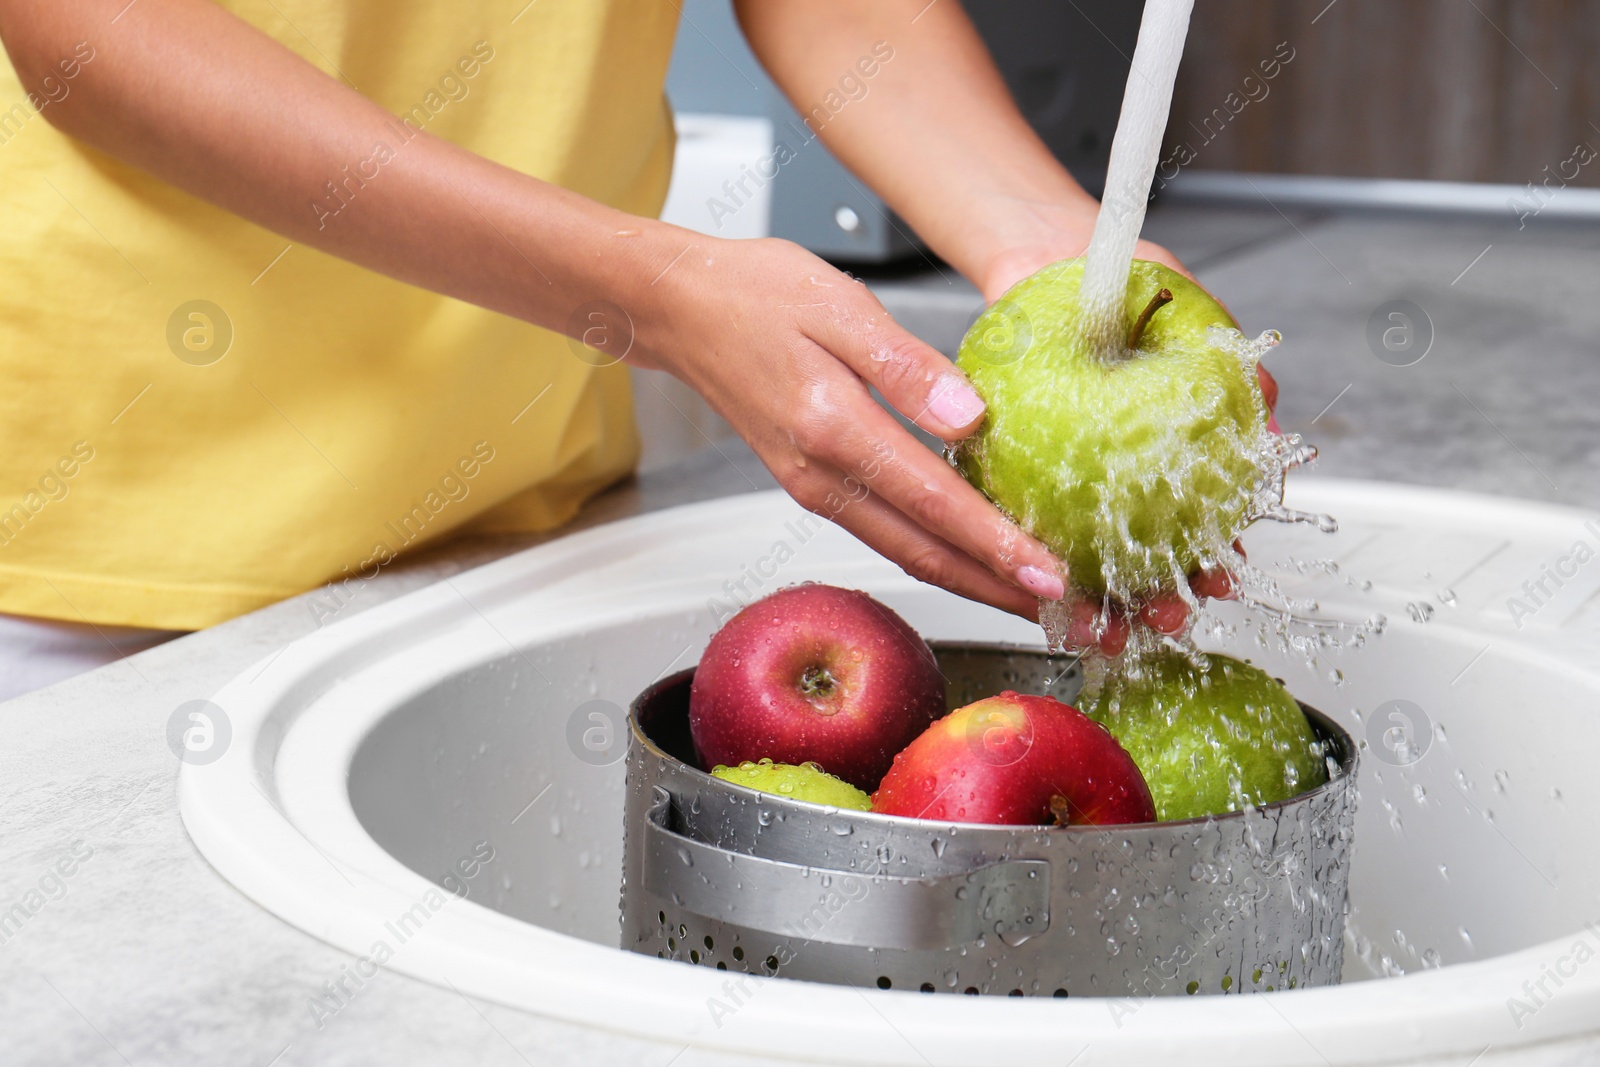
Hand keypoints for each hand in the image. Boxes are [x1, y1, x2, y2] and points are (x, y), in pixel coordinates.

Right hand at [629, 230, 1071, 627]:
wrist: (678, 309)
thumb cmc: (753, 294)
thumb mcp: (839, 305)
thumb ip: (907, 365)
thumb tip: (971, 418)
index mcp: (832, 428)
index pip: (933, 504)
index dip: (996, 546)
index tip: (1050, 577)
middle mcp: (820, 475)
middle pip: (924, 555)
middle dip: (999, 591)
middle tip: (1065, 616)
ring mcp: (813, 488)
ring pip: (906, 553)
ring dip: (973, 583)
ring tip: (1031, 599)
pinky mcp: (813, 485)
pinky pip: (886, 533)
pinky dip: (937, 555)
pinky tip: (973, 554)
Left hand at [959, 196, 1282, 651]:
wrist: (1040, 259)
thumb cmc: (1112, 274)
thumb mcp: (1173, 295)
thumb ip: (1218, 350)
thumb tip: (1263, 404)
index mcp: (1179, 438)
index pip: (1206, 511)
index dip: (1216, 552)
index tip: (1218, 578)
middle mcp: (1134, 468)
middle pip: (1156, 549)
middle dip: (1164, 596)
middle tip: (1164, 617)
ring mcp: (1083, 477)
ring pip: (1098, 553)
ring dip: (1107, 597)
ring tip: (1110, 625)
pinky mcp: (1033, 477)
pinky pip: (1039, 527)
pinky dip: (1046, 563)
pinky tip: (1046, 595)